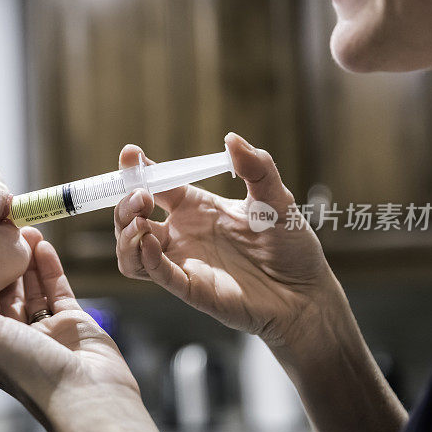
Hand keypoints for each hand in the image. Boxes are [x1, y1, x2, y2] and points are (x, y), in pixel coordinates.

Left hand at [0, 228, 187, 431]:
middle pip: (3, 292)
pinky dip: (49, 267)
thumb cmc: (29, 370)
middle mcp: (14, 338)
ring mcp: (45, 330)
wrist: (88, 396)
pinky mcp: (73, 323)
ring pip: (31, 287)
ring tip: (21, 227)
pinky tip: (42, 242)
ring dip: (25, 260)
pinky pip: (57, 289)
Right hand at [114, 133, 346, 348]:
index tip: (131, 154)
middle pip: (131, 219)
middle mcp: (182, 235)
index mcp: (196, 208)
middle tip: (140, 195)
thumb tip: (233, 139)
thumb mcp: (276, 199)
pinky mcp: (190, 288)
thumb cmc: (291, 246)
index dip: (138, 171)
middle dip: (125, 203)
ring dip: (125, 234)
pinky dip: (145, 258)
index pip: (156, 185)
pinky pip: (157, 274)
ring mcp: (183, 262)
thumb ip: (257, 168)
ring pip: (131, 251)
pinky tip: (150, 241)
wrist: (306, 292)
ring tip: (139, 221)